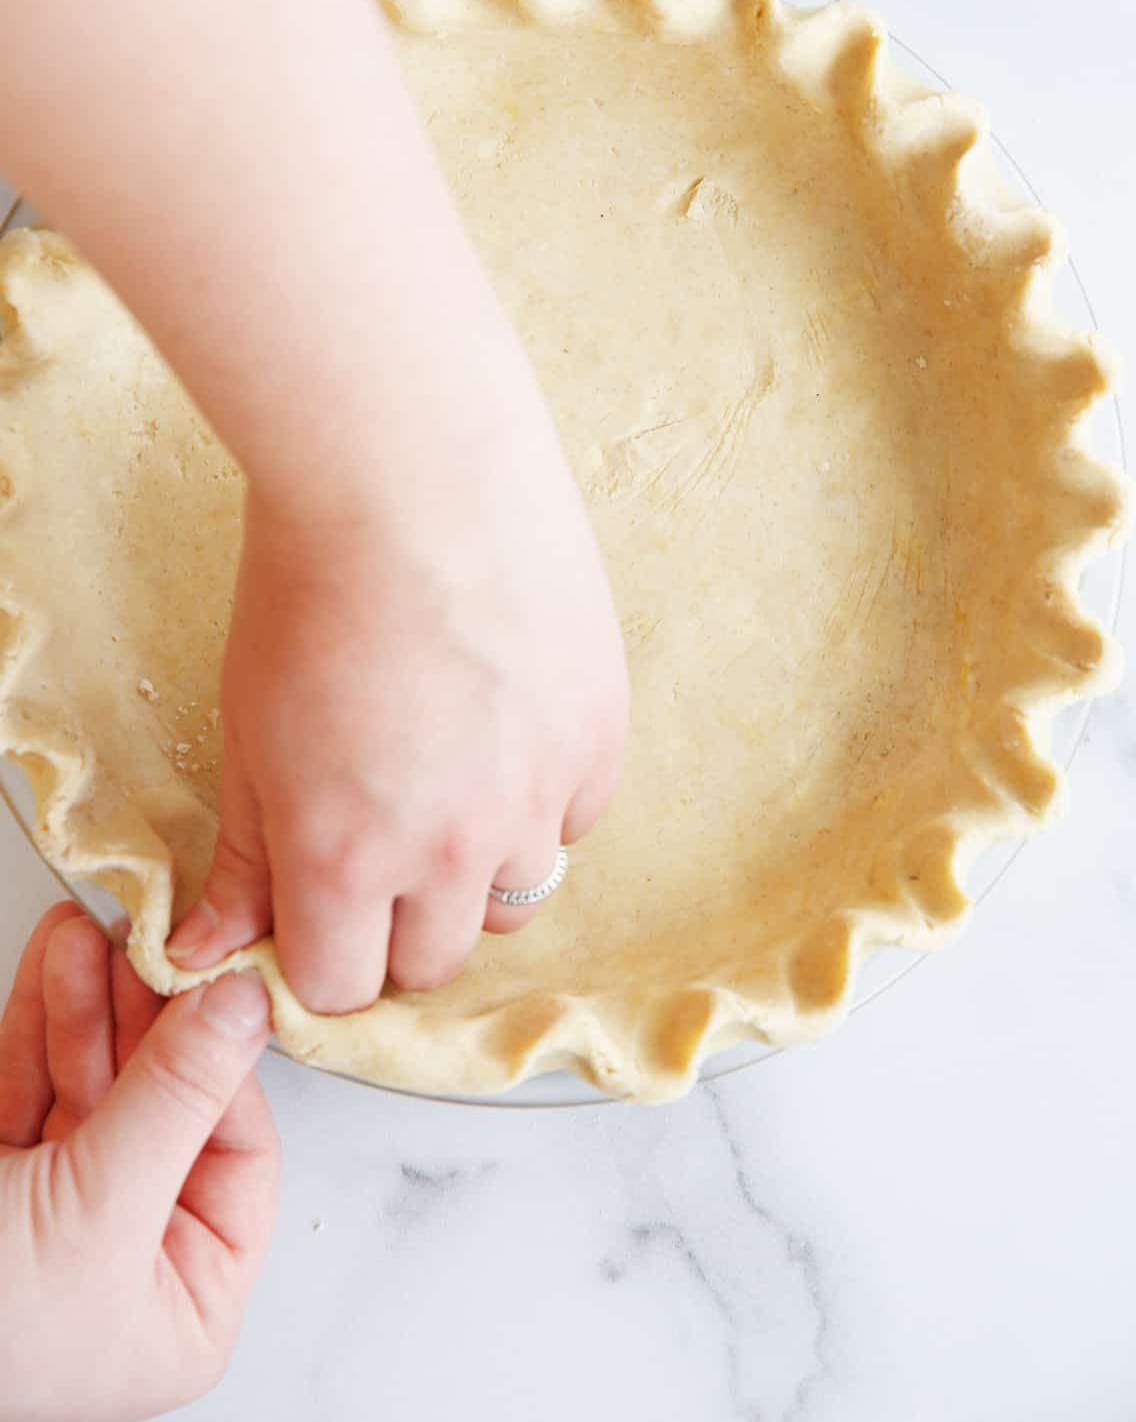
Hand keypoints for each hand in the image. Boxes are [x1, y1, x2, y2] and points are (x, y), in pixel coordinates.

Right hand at [0, 904, 278, 1421]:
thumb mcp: (96, 1207)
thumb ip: (175, 1098)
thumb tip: (246, 1007)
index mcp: (187, 1300)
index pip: (241, 1152)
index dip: (224, 1062)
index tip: (214, 982)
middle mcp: (132, 1261)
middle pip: (164, 1106)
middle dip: (141, 1013)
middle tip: (141, 938)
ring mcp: (61, 1221)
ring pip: (93, 1087)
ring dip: (85, 1003)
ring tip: (86, 933)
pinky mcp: (0, 1186)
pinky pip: (32, 1091)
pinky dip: (37, 1025)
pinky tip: (53, 965)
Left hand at [166, 338, 628, 1011]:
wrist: (411, 475)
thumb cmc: (309, 588)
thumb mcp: (250, 733)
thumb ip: (247, 857)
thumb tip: (210, 950)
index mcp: (344, 859)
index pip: (340, 986)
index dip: (320, 954)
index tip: (318, 910)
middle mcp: (449, 852)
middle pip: (433, 961)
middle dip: (398, 922)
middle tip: (382, 838)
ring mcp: (536, 800)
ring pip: (517, 897)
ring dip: (477, 866)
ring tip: (449, 774)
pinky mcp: (598, 744)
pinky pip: (574, 820)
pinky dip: (540, 800)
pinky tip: (504, 729)